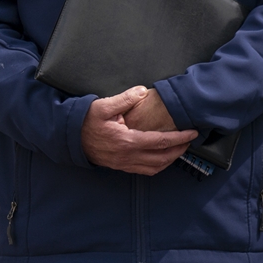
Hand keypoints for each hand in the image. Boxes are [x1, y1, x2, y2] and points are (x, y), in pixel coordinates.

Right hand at [81, 86, 197, 174]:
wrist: (69, 138)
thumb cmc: (86, 121)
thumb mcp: (103, 106)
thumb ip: (125, 99)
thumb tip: (142, 92)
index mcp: (127, 141)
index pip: (161, 141)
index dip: (180, 138)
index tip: (192, 133)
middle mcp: (128, 156)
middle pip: (162, 158)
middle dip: (180, 150)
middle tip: (190, 141)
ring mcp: (124, 163)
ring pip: (155, 168)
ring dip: (170, 160)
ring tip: (179, 149)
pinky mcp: (120, 166)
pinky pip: (144, 171)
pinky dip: (158, 166)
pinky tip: (162, 157)